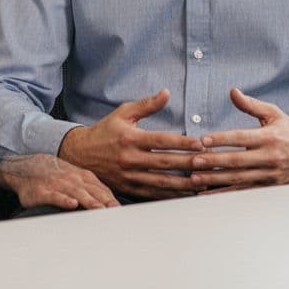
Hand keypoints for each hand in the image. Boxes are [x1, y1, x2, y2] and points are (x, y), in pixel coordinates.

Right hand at [0, 154, 118, 210]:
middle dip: (106, 203)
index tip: (123, 213)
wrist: (27, 167)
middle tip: (117, 214)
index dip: (114, 201)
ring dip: (89, 201)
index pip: (103, 191)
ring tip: (100, 210)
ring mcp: (58, 184)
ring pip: (77, 193)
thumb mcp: (78, 179)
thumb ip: (95, 190)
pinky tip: (71, 205)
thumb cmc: (56, 177)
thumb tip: (114, 205)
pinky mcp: (42, 192)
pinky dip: (63, 200)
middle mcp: (73, 180)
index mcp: (84, 178)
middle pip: (94, 192)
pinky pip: (55, 196)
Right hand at [57, 89, 203, 199]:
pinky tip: (186, 194)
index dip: (182, 142)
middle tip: (209, 164)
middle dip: (189, 164)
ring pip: (161, 182)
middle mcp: (129, 159)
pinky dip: (170, 195)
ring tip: (203, 182)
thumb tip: (167, 93)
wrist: (79, 155)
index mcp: (130, 138)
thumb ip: (146, 105)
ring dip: (184, 183)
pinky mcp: (128, 188)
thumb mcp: (123, 113)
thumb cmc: (105, 131)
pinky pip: (152, 194)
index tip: (201, 143)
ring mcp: (128, 176)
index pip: (161, 141)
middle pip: (165, 163)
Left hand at [191, 88, 288, 192]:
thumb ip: (251, 105)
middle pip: (237, 160)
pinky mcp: (269, 187)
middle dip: (213, 162)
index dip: (222, 139)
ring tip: (196, 178)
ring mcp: (269, 175)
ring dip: (215, 179)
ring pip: (238, 178)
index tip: (203, 140)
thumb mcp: (274, 114)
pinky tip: (209, 194)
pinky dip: (225, 194)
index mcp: (269, 137)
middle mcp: (270, 157)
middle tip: (193, 161)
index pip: (241, 138)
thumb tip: (232, 92)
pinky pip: (244, 192)